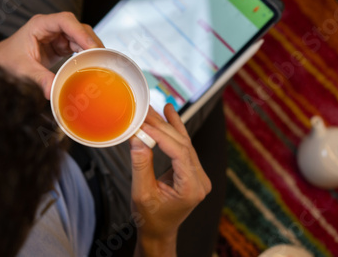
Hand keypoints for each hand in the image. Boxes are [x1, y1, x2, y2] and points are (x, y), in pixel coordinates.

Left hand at [0, 12, 102, 97]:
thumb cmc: (5, 60)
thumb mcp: (22, 69)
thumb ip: (39, 78)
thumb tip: (53, 92)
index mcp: (40, 25)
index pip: (66, 20)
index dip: (81, 32)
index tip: (91, 46)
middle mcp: (50, 27)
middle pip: (78, 27)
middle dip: (90, 41)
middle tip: (101, 57)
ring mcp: (57, 36)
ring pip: (80, 37)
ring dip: (90, 48)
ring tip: (99, 62)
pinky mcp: (60, 46)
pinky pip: (77, 47)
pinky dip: (85, 55)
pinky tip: (91, 64)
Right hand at [130, 104, 210, 255]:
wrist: (159, 231)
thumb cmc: (150, 218)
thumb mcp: (141, 193)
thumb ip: (141, 165)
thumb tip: (137, 138)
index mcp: (191, 189)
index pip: (179, 154)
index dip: (161, 136)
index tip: (143, 124)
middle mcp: (200, 180)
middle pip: (182, 145)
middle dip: (162, 126)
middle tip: (145, 112)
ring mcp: (198, 175)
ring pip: (184, 143)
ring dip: (168, 125)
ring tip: (157, 107)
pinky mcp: (192, 171)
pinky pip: (184, 147)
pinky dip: (175, 131)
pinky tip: (170, 114)